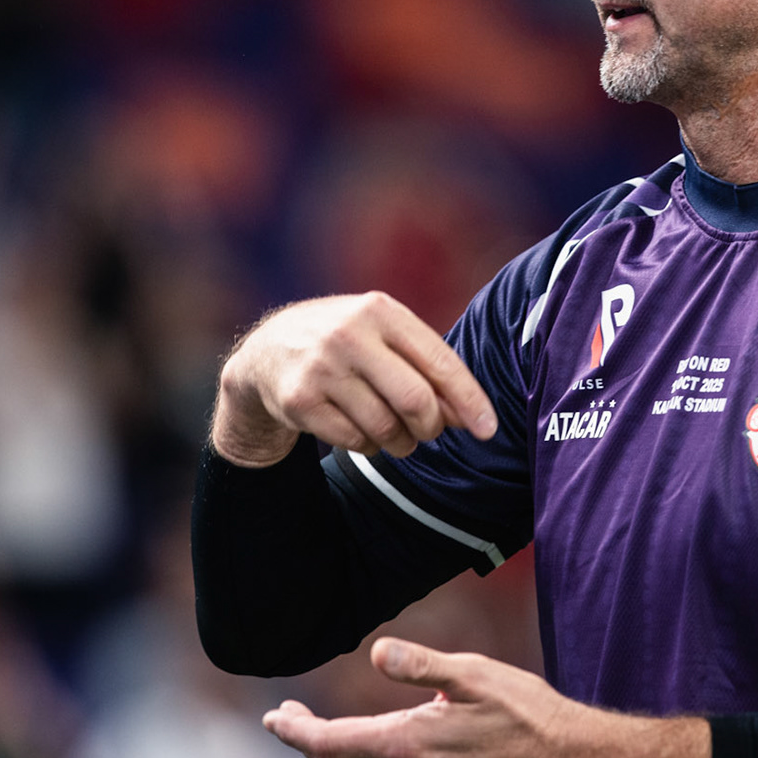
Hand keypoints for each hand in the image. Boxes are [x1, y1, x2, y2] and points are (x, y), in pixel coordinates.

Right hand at [213, 293, 497, 466]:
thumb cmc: (348, 344)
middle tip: (427, 432)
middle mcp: (349, 334)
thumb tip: (467, 416)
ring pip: (385, 428)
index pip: (439, 362)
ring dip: (400, 442)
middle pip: (415, 401)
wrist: (268, 351)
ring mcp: (320, 367)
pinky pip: (355, 442)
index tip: (488, 431)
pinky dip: (368, 446)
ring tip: (394, 433)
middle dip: (430, 427)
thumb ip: (426, 367)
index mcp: (381, 310)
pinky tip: (360, 431)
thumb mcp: (384, 336)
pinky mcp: (298, 400)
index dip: (469, 401)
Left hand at [264, 639, 708, 757]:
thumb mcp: (472, 674)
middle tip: (295, 716)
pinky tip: (372, 755)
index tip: (274, 717)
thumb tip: (376, 652)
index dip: (293, 732)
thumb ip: (420, 665)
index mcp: (405, 748)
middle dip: (308, 743)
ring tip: (326, 733)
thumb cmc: (524, 714)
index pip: (326, 744)